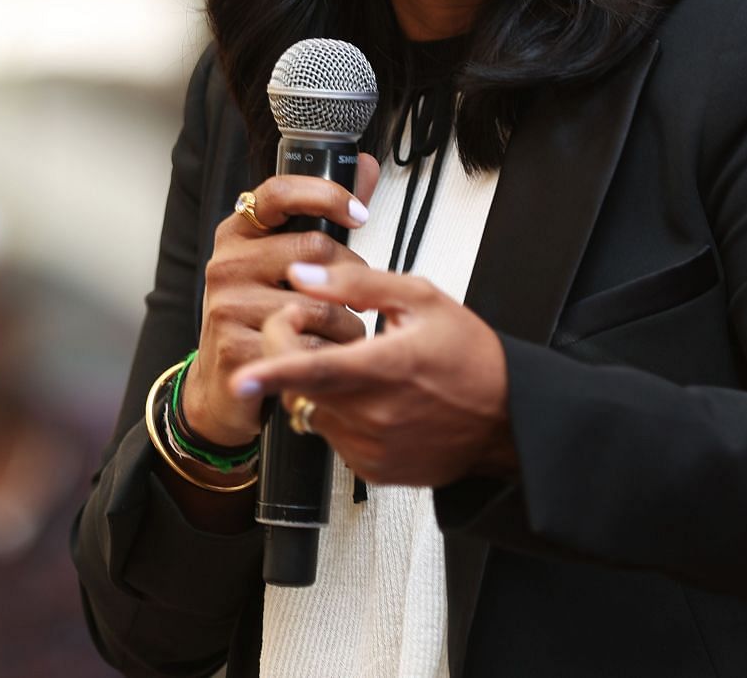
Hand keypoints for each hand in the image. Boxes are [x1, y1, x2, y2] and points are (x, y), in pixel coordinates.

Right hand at [180, 162, 379, 446]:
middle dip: (351, 279)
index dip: (326, 195)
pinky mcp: (236, 347)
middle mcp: (226, 264)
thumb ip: (325, 217)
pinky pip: (308, 345)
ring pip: (320, 304)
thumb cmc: (260, 318)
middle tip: (356, 302)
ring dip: (347, 327)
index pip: (278, 192)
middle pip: (314, 250)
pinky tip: (325, 362)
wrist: (223, 388)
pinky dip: (329, 357)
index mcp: (238, 234)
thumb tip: (363, 164)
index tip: (359, 214)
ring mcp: (227, 305)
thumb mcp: (285, 263)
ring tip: (343, 338)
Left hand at [231, 258, 515, 486]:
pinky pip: (332, 437)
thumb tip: (302, 276)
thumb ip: (357, 285)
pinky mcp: (372, 470)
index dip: (272, 374)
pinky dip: (337, 414)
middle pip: (298, 389)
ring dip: (315, 385)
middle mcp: (375, 415)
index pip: (316, 372)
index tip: (238, 380)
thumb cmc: (472, 358)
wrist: (508, 420)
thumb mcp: (422, 300)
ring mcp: (371, 448)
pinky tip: (371, 399)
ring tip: (356, 365)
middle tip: (309, 328)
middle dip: (287, 355)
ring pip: (311, 412)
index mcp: (386, 369)